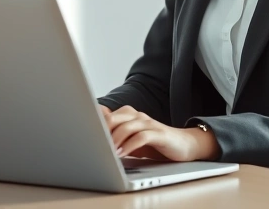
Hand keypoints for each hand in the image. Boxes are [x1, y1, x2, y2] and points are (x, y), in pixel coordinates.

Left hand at [100, 105, 217, 161]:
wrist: (183, 144)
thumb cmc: (155, 143)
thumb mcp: (131, 139)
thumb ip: (116, 133)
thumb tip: (93, 130)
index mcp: (129, 116)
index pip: (107, 114)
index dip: (95, 124)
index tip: (85, 136)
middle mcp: (138, 116)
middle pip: (114, 118)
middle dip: (102, 131)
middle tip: (94, 144)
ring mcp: (149, 123)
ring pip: (127, 126)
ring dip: (115, 139)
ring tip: (107, 152)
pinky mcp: (159, 133)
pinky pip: (142, 136)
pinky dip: (130, 145)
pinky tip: (122, 153)